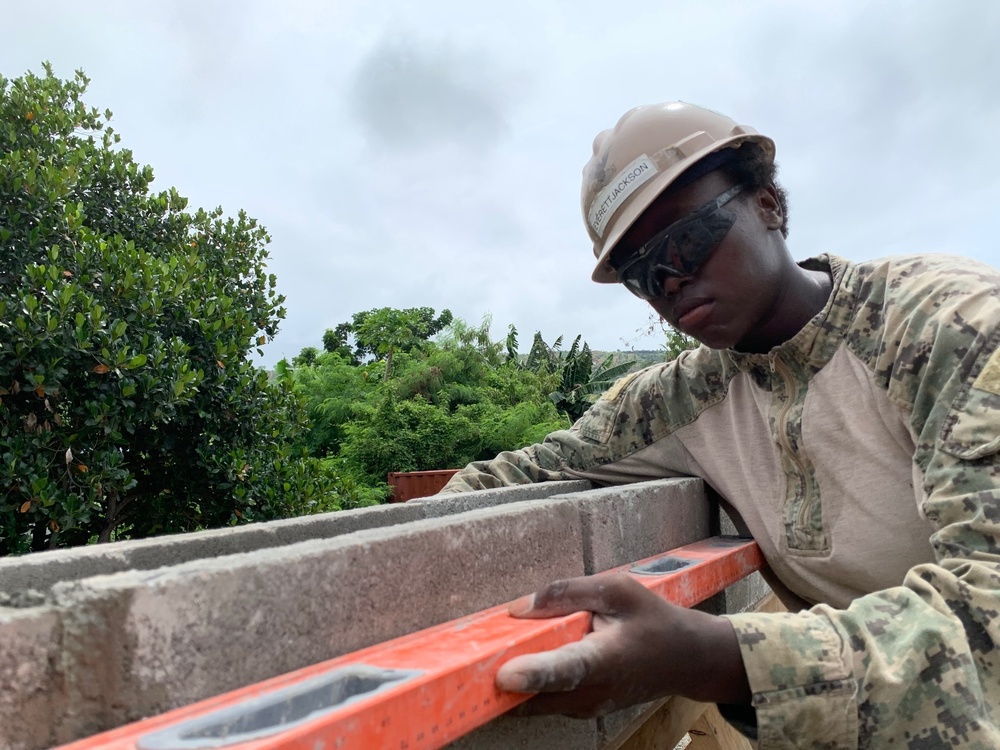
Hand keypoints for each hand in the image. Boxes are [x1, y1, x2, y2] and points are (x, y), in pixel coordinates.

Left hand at [495, 573, 749, 717]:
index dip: (534, 674)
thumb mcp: (617, 589)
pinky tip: (513, 663)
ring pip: (535, 702)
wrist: (686, 659)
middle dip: (503, 682)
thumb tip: (519, 608)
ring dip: (510, 686)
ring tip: (483, 661)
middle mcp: (593, 692)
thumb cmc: (653, 619)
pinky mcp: (580, 710)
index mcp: (606, 658)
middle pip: (537, 695)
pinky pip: (543, 701)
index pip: (566, 670)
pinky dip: (525, 687)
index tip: (504, 676)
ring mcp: (586, 708)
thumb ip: (567, 593)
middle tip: (467, 667)